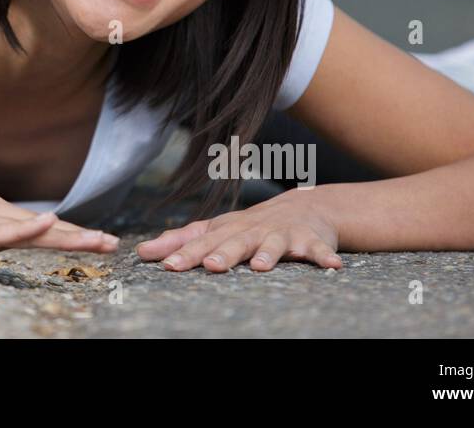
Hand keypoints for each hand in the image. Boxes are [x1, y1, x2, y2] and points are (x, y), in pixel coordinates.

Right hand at [0, 191, 119, 277]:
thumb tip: (19, 244)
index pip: (36, 226)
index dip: (71, 234)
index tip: (104, 242)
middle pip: (38, 225)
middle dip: (77, 234)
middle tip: (113, 242)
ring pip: (23, 228)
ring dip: (61, 234)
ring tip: (93, 240)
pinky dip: (21, 230)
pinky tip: (44, 226)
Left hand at [135, 187, 342, 272]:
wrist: (305, 206)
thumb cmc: (251, 224)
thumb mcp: (216, 230)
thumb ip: (181, 241)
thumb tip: (142, 251)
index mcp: (227, 230)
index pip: (201, 243)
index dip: (183, 254)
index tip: (165, 266)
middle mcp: (252, 231)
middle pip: (234, 243)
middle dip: (222, 255)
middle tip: (210, 267)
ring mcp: (282, 235)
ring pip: (274, 246)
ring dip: (267, 254)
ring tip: (260, 266)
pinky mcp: (311, 240)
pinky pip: (319, 250)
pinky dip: (325, 256)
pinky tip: (332, 267)